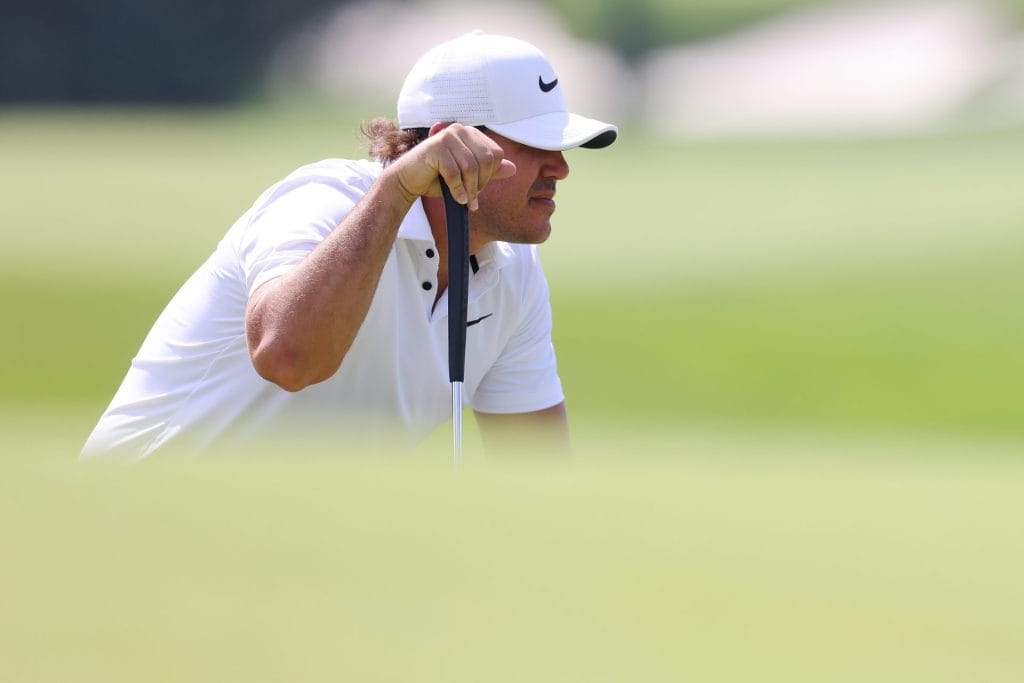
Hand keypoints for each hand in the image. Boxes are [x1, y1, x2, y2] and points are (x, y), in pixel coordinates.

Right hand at [390, 123, 516, 210]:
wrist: (407, 181)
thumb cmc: (437, 178)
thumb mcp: (467, 176)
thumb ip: (488, 171)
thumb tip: (513, 168)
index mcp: (470, 133)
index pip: (495, 153)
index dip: (490, 175)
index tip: (478, 188)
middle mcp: (460, 130)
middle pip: (486, 160)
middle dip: (481, 183)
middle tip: (472, 197)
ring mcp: (447, 136)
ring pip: (471, 167)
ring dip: (470, 189)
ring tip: (465, 201)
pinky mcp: (435, 147)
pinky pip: (454, 172)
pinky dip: (457, 190)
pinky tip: (456, 198)